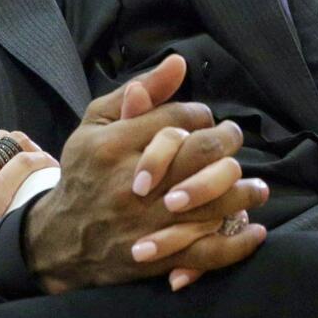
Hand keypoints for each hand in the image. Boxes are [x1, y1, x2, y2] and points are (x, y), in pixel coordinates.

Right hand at [21, 57, 267, 293]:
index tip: (203, 119)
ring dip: (243, 190)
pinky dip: (238, 242)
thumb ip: (139, 92)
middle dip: (227, 141)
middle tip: (231, 140)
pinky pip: (210, 251)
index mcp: (113, 145)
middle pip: (200, 153)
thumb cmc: (85, 170)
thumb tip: (178, 63)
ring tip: (254, 185)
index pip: (176, 118)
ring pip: (213, 200)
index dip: (199, 114)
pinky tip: (254, 228)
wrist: (63, 237)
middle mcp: (132, 181)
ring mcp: (148, 220)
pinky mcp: (160, 254)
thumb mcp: (96, 123)